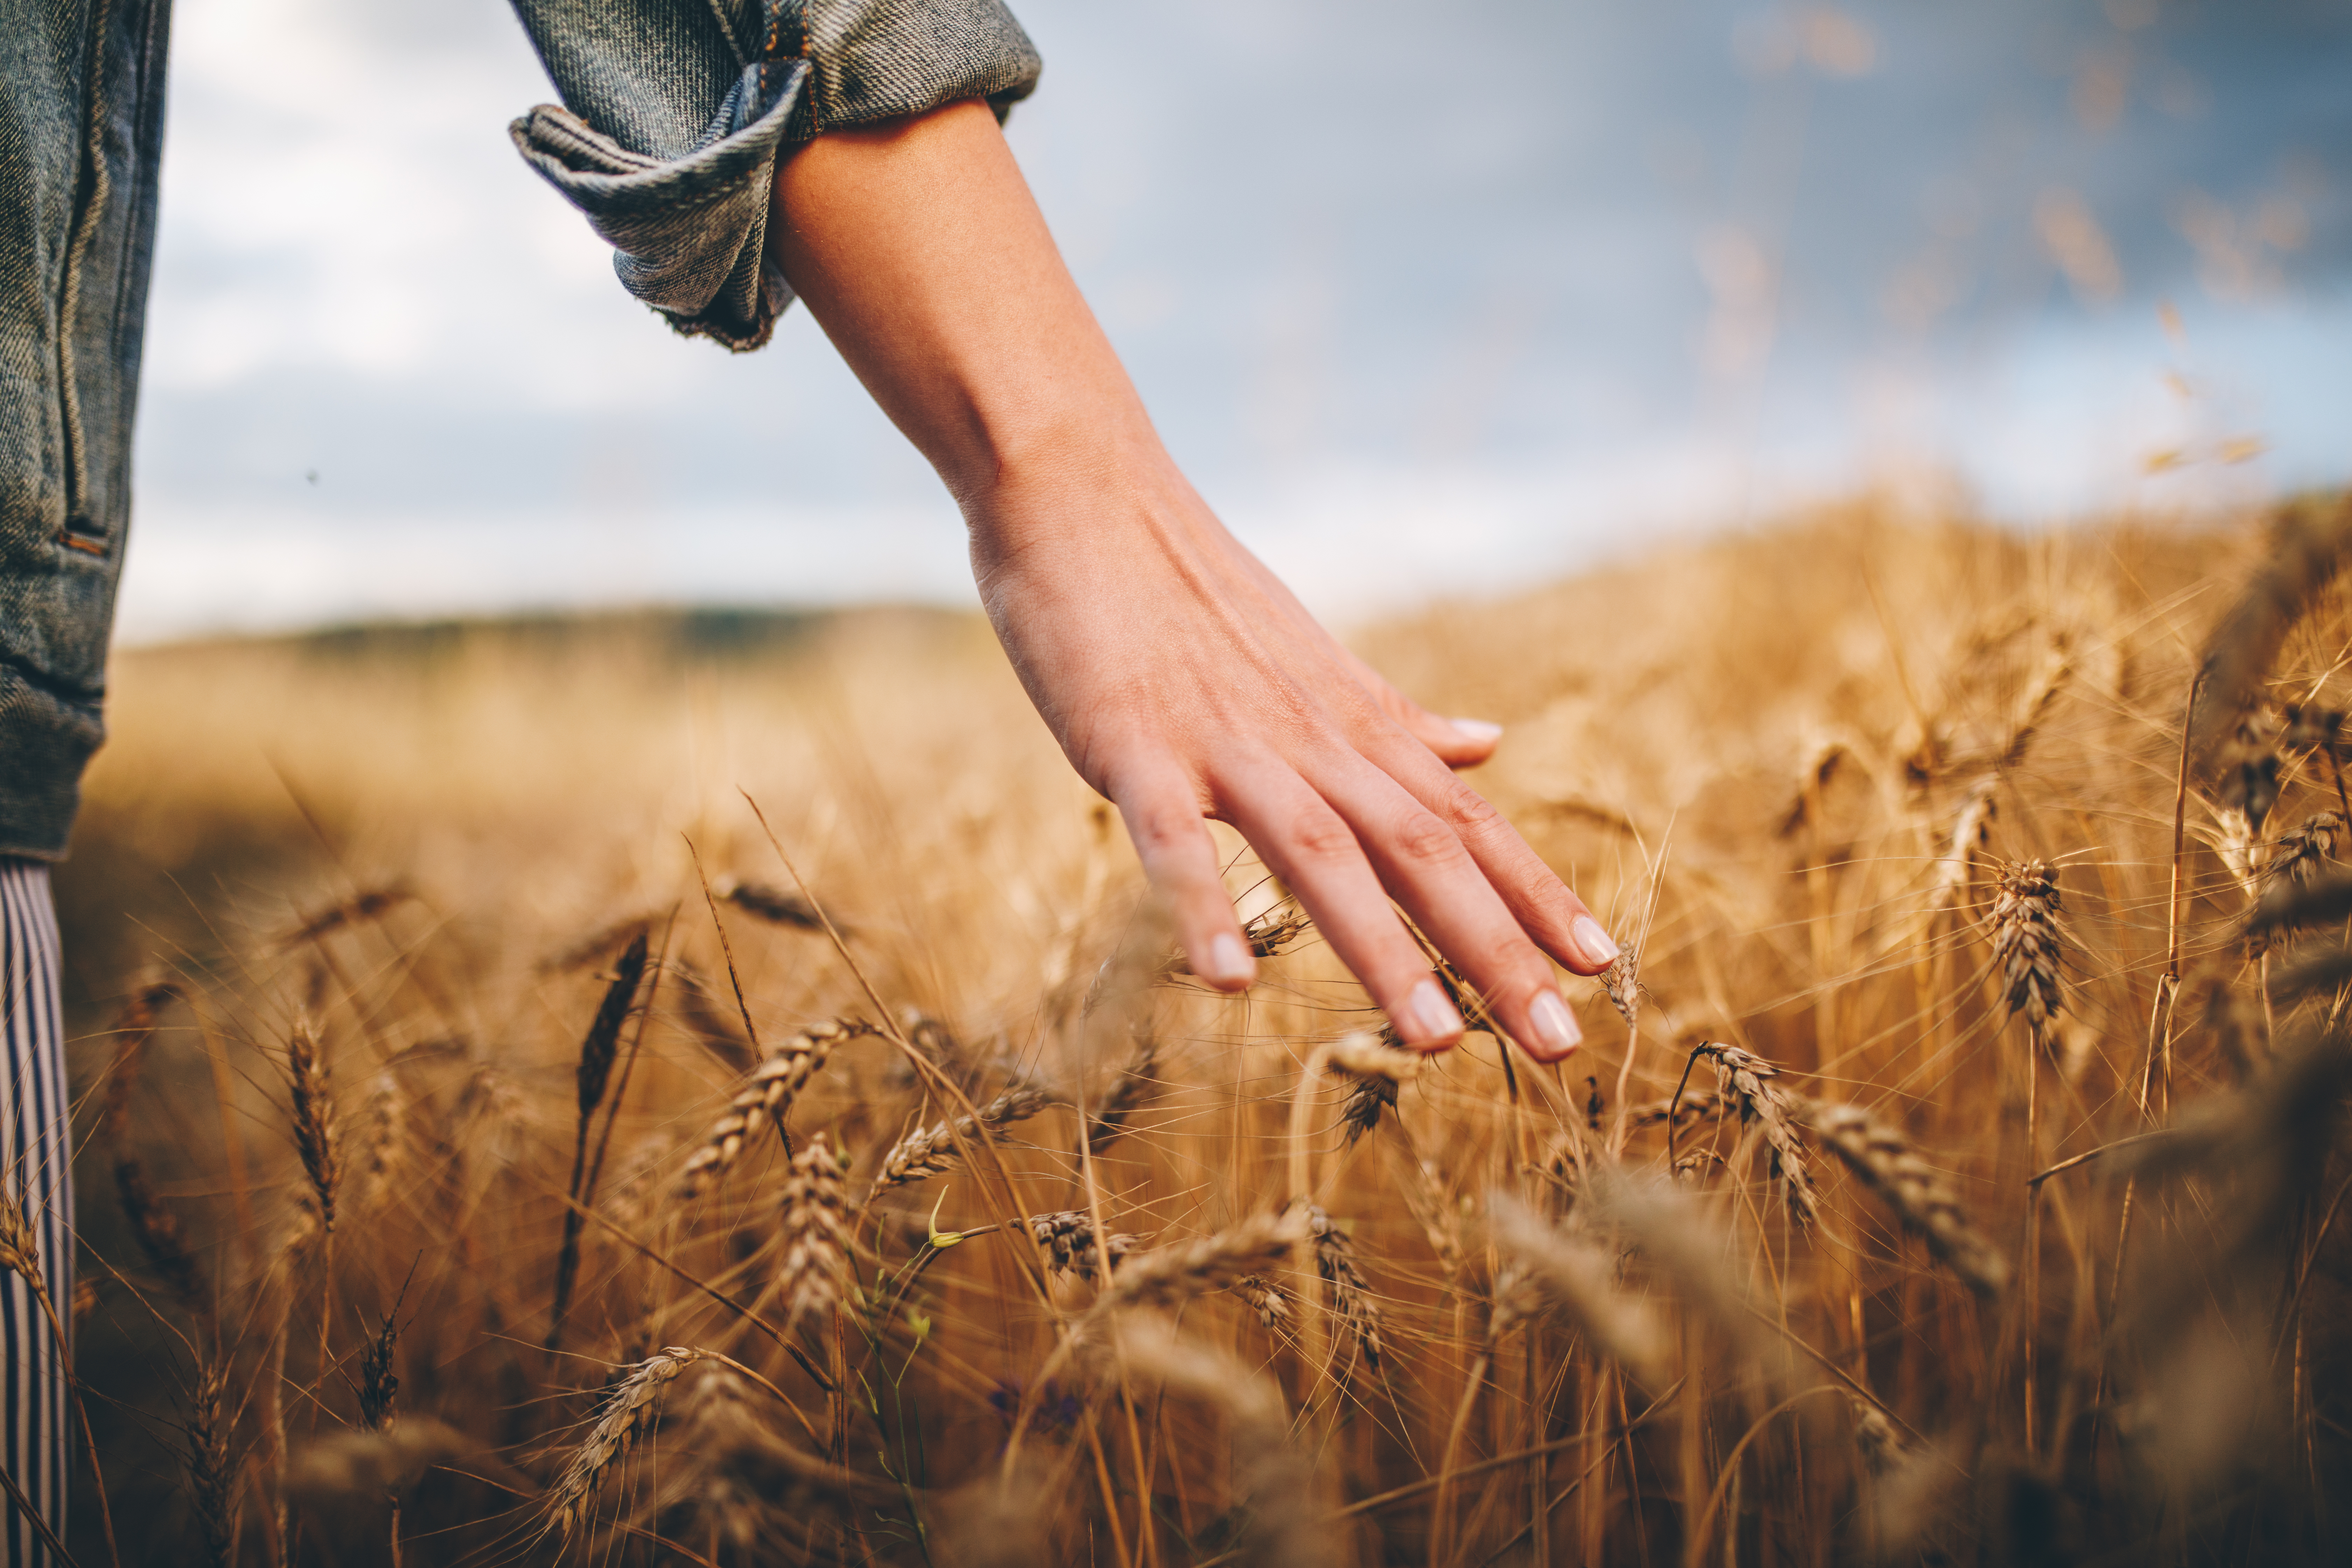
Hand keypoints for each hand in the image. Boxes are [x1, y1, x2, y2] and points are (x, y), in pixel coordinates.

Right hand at [770, 102, 1617, 1057]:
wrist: (1086, 492)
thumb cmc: (1191, 589)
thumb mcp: (1312, 661)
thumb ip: (1395, 720)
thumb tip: (1490, 743)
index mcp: (1350, 724)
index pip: (1464, 819)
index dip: (1535, 893)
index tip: (1602, 968)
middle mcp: (1308, 738)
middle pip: (1420, 850)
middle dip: (1493, 947)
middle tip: (1559, 1041)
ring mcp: (1223, 743)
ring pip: (1320, 853)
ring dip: (1380, 949)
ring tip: (1435, 1042)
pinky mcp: (1135, 745)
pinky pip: (1172, 836)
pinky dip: (1202, 904)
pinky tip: (1227, 983)